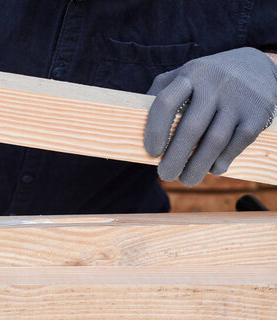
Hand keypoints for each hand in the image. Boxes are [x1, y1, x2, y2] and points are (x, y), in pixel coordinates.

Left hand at [144, 47, 276, 185]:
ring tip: (187, 180)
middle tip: (165, 175)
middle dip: (175, 159)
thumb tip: (135, 126)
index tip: (150, 153)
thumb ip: (159, 94)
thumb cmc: (206, 79)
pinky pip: (236, 143)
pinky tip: (213, 169)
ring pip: (215, 140)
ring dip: (198, 166)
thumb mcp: (182, 75)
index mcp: (190, 74)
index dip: (154, 131)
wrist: (257, 66)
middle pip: (190, 128)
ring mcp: (238, 98)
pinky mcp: (257, 113)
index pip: (165, 103)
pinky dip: (222, 161)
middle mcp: (215, 84)